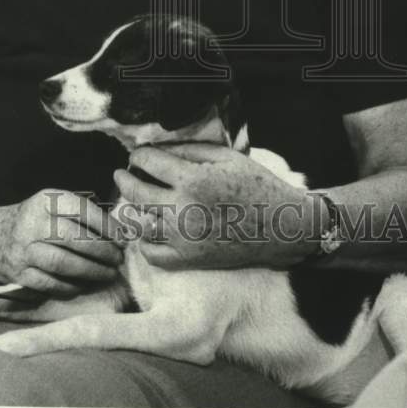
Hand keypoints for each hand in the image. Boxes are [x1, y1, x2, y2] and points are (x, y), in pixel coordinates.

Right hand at [0, 190, 124, 295]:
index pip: (80, 208)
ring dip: (91, 271)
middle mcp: (32, 222)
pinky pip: (50, 283)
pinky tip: (86, 284)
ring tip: (109, 273)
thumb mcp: (52, 204)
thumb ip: (80, 212)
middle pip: (73, 238)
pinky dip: (72, 286)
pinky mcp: (19, 274)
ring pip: (62, 263)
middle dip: (102, 250)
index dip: (105, 224)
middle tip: (119, 259)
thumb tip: (121, 229)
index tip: (122, 237)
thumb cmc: (35, 220)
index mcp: (44, 200)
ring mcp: (23, 249)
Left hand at [113, 143, 318, 269]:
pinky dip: (143, 240)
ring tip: (133, 199)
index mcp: (193, 179)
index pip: (148, 162)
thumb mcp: (226, 156)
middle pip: (135, 191)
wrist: (284, 227)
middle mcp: (183, 210)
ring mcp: (184, 238)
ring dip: (130, 208)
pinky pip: (151, 253)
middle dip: (124, 178)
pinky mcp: (189, 260)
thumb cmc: (258, 186)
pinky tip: (147, 228)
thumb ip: (190, 149)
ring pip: (138, 222)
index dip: (138, 155)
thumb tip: (158, 147)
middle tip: (123, 174)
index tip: (138, 155)